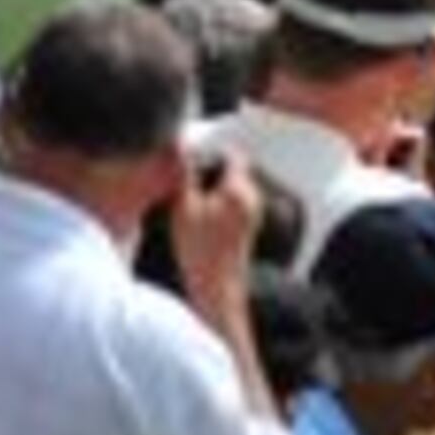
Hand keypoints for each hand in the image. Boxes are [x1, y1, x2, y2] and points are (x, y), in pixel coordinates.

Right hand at [167, 148, 262, 306]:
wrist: (217, 287)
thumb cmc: (199, 250)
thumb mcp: (183, 208)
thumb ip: (184, 175)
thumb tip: (180, 147)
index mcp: (239, 189)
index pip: (232, 155)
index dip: (211, 153)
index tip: (192, 160)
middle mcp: (253, 197)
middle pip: (234, 169)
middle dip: (211, 170)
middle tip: (187, 181)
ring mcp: (254, 211)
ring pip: (233, 185)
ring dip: (214, 187)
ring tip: (191, 201)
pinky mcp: (249, 224)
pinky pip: (235, 201)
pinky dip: (219, 201)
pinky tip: (201, 216)